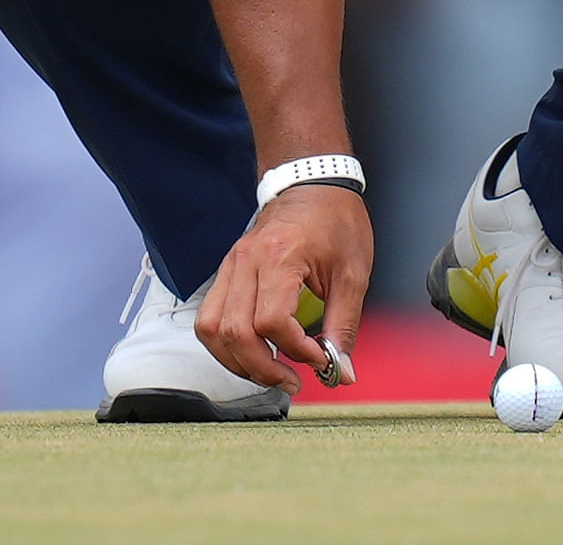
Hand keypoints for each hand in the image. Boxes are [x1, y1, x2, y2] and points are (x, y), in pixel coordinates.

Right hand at [196, 184, 370, 393]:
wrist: (313, 183)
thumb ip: (344, 326)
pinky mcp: (227, 271)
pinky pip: (210, 317)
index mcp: (280, 256)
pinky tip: (252, 353)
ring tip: (269, 372)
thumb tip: (340, 372)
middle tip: (292, 381)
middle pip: (235, 332)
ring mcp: (231, 265)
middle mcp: (246, 260)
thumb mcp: (353, 274)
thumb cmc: (337, 221)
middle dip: (262, 368)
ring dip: (236, 361)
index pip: (271, 321)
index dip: (295, 351)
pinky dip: (225, 344)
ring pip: (211, 329)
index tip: (320, 359)